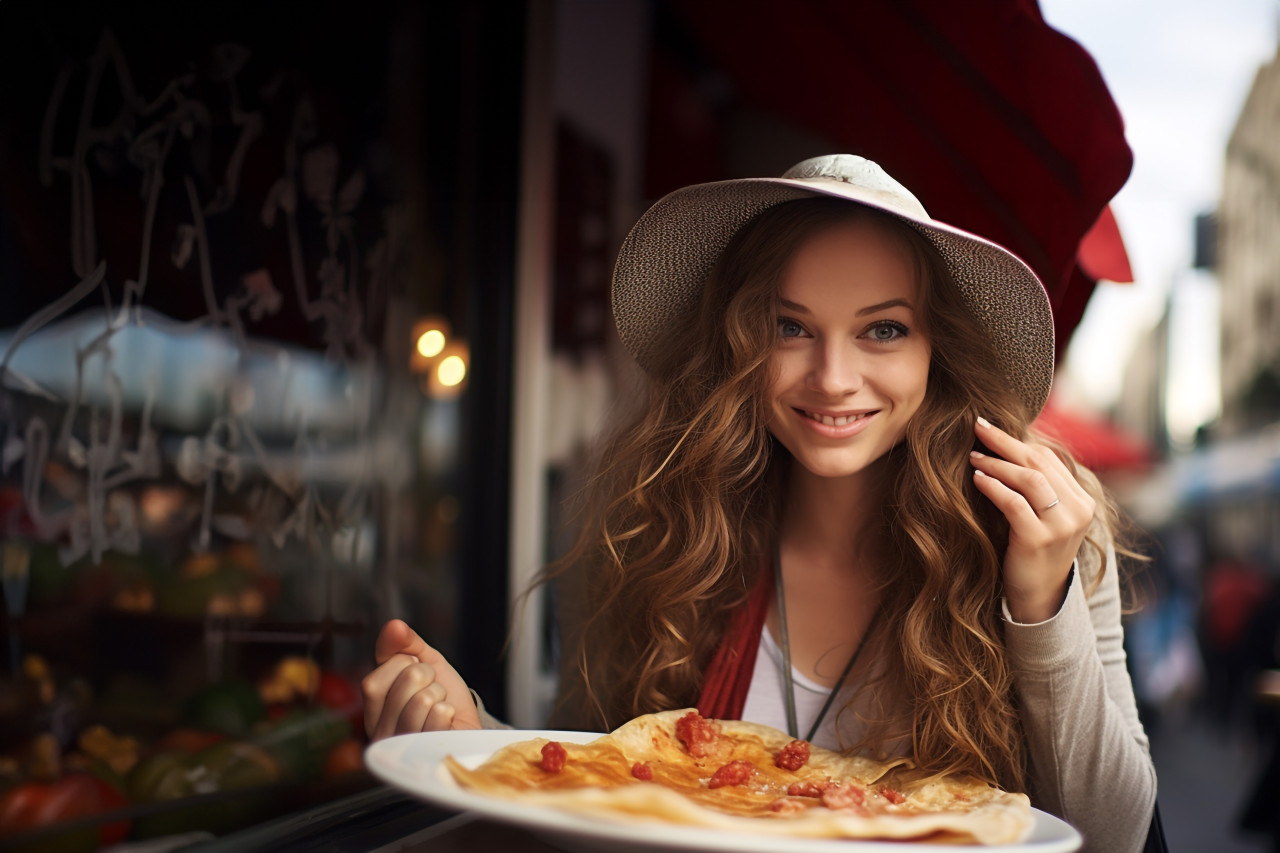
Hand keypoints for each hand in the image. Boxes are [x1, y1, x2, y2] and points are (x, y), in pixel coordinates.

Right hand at [361, 619, 481, 739]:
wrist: (466, 724)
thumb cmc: (442, 695)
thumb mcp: (424, 661)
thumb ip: (405, 644)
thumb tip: (393, 626)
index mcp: (372, 711)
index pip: (374, 681)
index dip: (403, 665)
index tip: (416, 672)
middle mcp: (380, 734)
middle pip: (405, 683)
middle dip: (428, 676)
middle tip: (432, 690)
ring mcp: (402, 749)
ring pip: (422, 701)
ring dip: (440, 695)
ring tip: (439, 705)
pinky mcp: (426, 755)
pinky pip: (439, 717)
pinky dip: (449, 711)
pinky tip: (447, 721)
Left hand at [969, 417, 1095, 622]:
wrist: (1038, 598)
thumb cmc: (1033, 552)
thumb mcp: (1043, 517)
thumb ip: (1036, 488)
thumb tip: (1006, 448)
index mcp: (1081, 501)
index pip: (1049, 459)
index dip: (1019, 440)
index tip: (991, 428)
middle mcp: (1077, 511)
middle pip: (1039, 463)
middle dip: (1005, 442)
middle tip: (977, 427)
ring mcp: (1061, 526)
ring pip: (1029, 479)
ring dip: (997, 463)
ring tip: (973, 456)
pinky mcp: (1039, 539)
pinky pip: (1013, 503)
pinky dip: (993, 486)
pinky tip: (977, 479)